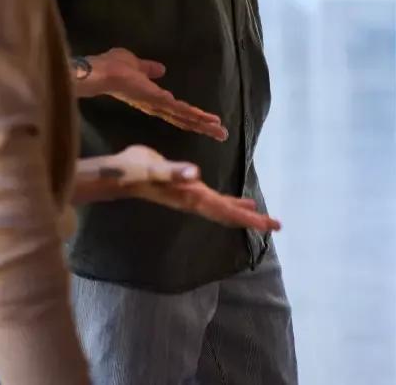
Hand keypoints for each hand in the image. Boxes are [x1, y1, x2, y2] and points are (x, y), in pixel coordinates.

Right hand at [76, 146, 280, 232]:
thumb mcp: (153, 169)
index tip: (270, 226)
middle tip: (277, 225)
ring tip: (265, 219)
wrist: (118, 174)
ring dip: (245, 214)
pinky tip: (243, 201)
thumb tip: (195, 174)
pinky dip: (233, 203)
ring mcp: (192, 197)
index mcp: (192, 196)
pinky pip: (217, 201)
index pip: (226, 211)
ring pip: (224, 210)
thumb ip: (173, 172)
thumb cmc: (133, 170)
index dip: (249, 218)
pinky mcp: (188, 190)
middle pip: (229, 215)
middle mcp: (195, 200)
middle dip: (253, 221)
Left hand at [77, 48, 227, 141]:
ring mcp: (157, 105)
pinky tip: (208, 120)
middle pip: (183, 119)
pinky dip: (195, 115)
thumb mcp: (135, 64)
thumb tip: (161, 69)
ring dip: (203, 124)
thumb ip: (148, 68)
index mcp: (151, 98)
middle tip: (221, 134)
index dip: (190, 116)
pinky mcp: (158, 101)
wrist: (101, 72)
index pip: (175, 110)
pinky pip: (180, 110)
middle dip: (203, 126)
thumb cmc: (113, 66)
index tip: (206, 120)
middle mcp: (156, 106)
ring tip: (221, 131)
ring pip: (185, 118)